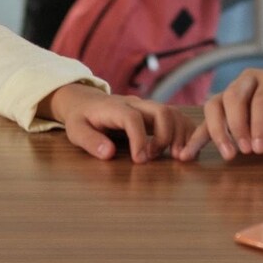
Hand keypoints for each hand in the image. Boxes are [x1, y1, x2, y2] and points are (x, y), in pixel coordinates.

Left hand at [42, 83, 193, 162]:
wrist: (87, 101)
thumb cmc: (82, 118)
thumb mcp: (76, 130)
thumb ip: (90, 140)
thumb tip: (107, 153)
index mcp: (114, 107)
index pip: (132, 118)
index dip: (139, 139)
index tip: (140, 160)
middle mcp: (135, 104)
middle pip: (160, 111)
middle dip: (165, 136)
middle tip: (156, 158)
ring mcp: (147, 107)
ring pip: (172, 113)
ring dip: (179, 135)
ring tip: (178, 157)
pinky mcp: (155, 113)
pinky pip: (177, 118)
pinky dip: (185, 132)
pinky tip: (185, 150)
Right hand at [181, 69, 262, 160]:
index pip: (261, 99)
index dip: (258, 124)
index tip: (259, 149)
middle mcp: (248, 81)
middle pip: (233, 97)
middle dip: (237, 125)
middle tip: (246, 152)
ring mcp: (231, 92)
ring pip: (214, 105)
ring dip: (218, 130)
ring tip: (228, 155)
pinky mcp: (220, 108)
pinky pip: (204, 120)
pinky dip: (195, 137)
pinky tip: (186, 154)